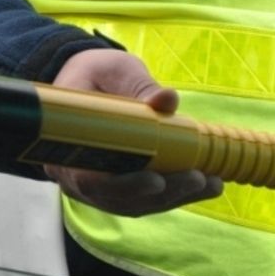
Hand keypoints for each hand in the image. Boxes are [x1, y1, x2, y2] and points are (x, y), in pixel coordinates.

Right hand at [47, 49, 222, 216]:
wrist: (83, 84)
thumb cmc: (94, 75)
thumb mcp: (112, 71)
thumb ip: (138, 85)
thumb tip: (169, 99)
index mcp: (63, 148)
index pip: (89, 180)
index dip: (123, 186)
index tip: (156, 181)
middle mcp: (75, 176)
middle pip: (120, 199)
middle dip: (164, 194)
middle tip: (198, 179)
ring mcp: (96, 187)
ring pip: (135, 204)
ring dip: (176, 197)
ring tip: (211, 184)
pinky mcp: (116, 188)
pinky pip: (144, 199)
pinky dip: (175, 194)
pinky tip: (204, 184)